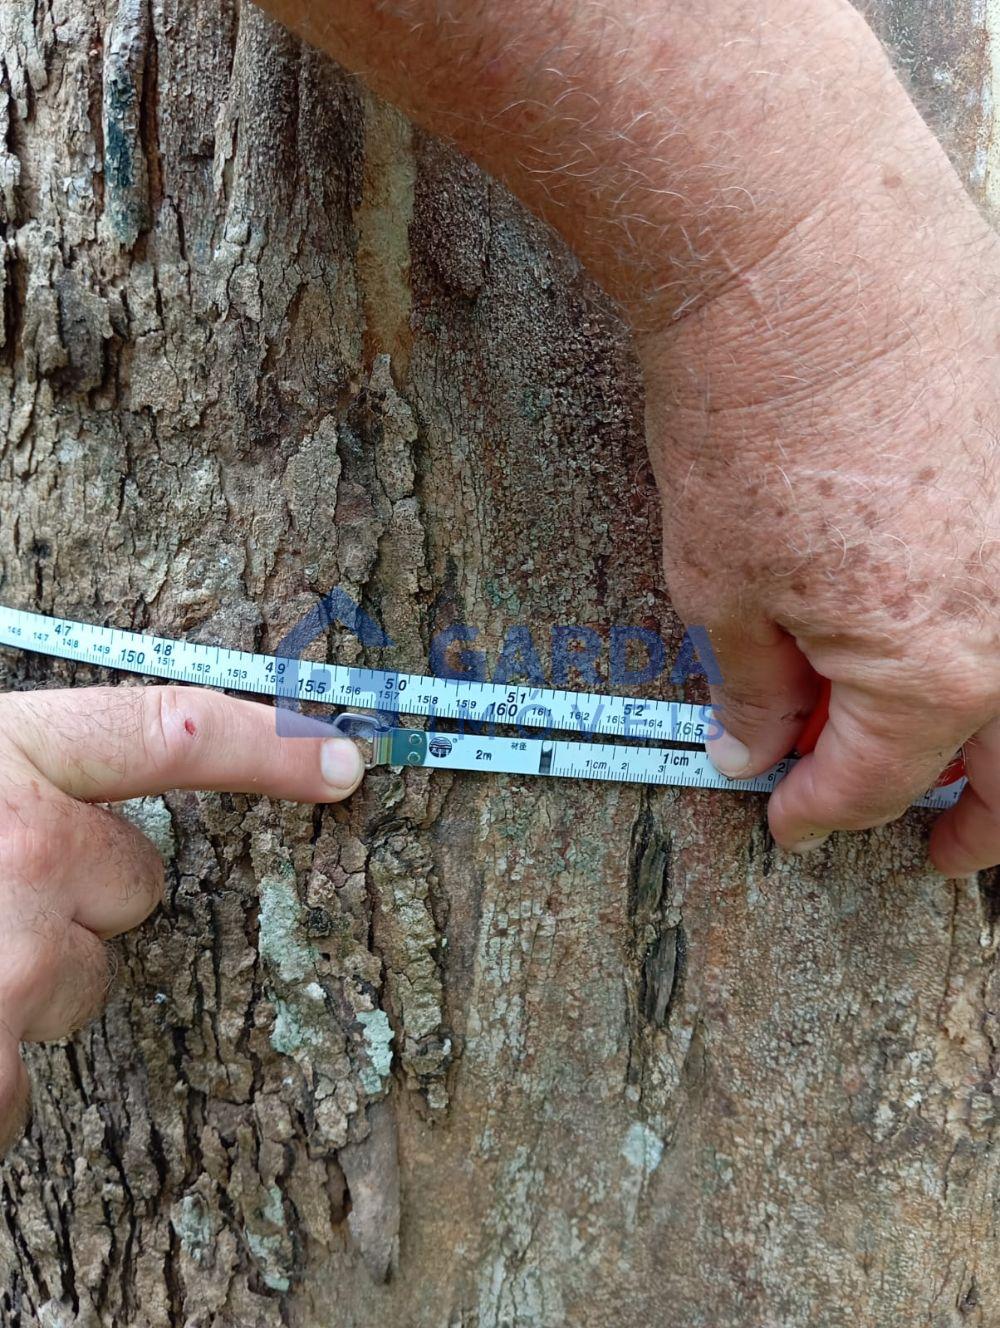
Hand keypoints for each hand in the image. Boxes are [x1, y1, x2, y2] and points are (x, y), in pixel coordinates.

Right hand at [0, 685, 363, 1153]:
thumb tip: (97, 790)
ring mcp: (14, 958)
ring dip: (25, 981)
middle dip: (81, 895)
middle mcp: (29, 848)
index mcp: (10, 754)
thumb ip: (27, 771)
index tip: (342, 760)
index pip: (175, 731)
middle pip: (137, 881)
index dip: (269, 746)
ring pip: (82, 979)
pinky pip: (21, 1080)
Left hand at [640, 155, 999, 872]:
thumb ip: (752, 685)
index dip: (823, 813)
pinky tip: (981, 651)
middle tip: (947, 856)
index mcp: (935, 672)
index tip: (790, 823)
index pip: (874, 782)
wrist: (806, 261)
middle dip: (979, 825)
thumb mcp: (721, 584)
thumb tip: (751, 747)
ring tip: (989, 783)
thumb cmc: (751, 424)